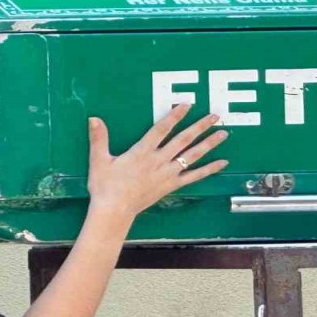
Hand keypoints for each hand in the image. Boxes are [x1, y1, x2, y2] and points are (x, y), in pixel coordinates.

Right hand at [86, 104, 228, 218]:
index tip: (187, 105)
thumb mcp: (99, 160)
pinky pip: (194, 176)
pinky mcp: (171, 186)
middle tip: (215, 115)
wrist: (114, 211)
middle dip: (199, 126)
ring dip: (208, 143)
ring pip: (192, 156)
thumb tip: (94, 118)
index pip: (162, 129)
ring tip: (223, 133)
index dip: (175, 115)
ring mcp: (167, 174)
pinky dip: (208, 169)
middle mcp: (158, 160)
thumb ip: (99, 138)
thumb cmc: (105, 186)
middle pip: (183, 140)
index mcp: (142, 151)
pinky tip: (222, 163)